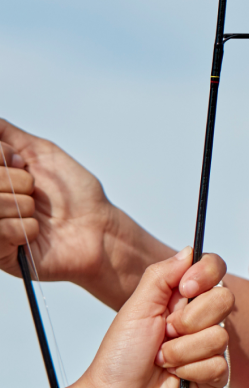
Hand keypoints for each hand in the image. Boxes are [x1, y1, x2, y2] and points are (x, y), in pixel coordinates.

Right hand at [0, 120, 173, 306]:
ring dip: (23, 205)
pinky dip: (27, 228)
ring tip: (39, 212)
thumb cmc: (74, 193)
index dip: (3, 156)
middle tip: (35, 191)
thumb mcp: (41, 152)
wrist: (99, 229)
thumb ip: (6, 134)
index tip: (23, 163)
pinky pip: (0, 231)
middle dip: (16, 181)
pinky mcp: (0, 253)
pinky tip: (39, 231)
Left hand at [10, 248, 233, 387]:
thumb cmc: (119, 359)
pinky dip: (189, 371)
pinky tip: (175, 378)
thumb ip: (163, 274)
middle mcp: (200, 322)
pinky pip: (219, 363)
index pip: (213, 270)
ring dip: (182, 350)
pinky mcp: (216, 377)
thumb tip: (191, 250)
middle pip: (224, 299)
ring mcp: (210, 349)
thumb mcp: (136, 308)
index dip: (206, 274)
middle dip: (189, 319)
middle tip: (164, 333)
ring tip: (163, 361)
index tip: (185, 288)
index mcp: (181, 300)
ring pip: (220, 335)